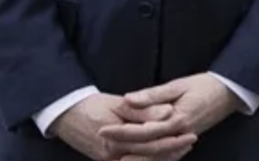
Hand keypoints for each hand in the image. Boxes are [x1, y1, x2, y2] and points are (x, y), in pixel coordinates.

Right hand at [50, 93, 183, 160]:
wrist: (66, 115)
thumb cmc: (92, 106)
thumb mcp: (119, 104)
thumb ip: (144, 110)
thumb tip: (168, 113)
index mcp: (116, 139)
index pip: (151, 141)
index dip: (172, 136)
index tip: (189, 130)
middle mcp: (113, 155)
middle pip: (150, 155)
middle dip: (173, 148)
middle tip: (192, 138)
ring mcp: (110, 160)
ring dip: (164, 156)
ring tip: (183, 146)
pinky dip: (151, 158)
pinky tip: (165, 152)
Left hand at [99, 74, 240, 156]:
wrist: (230, 92)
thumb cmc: (204, 85)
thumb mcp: (178, 85)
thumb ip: (152, 95)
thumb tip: (127, 100)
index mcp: (178, 118)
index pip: (144, 130)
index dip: (121, 131)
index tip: (102, 128)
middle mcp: (181, 135)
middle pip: (148, 148)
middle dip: (123, 146)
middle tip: (102, 141)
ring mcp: (185, 141)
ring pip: (158, 158)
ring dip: (136, 160)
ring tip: (115, 158)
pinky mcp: (186, 143)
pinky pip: (168, 158)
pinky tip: (137, 160)